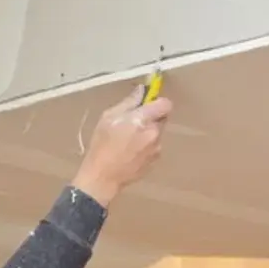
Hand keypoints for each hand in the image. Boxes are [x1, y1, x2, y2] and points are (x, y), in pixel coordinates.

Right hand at [72, 85, 172, 206]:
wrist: (103, 177)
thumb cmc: (102, 144)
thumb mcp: (108, 117)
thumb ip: (129, 102)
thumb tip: (142, 91)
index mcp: (143, 120)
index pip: (166, 104)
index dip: (158, 101)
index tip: (147, 103)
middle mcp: (155, 133)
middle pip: (162, 118)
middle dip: (151, 117)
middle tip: (133, 122)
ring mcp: (157, 149)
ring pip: (157, 133)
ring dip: (148, 132)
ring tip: (129, 140)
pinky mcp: (155, 161)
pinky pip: (154, 146)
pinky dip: (146, 146)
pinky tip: (131, 152)